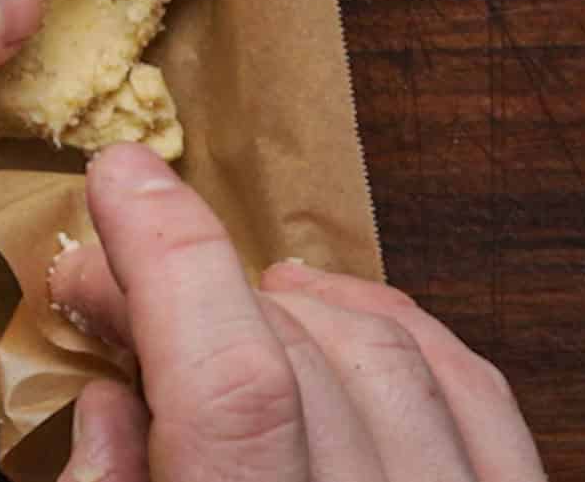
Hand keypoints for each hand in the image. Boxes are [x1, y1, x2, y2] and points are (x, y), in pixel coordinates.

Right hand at [50, 144, 544, 481]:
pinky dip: (403, 333)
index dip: (171, 259)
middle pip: (294, 352)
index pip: (234, 388)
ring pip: (388, 355)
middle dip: (188, 283)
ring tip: (218, 307)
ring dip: (287, 303)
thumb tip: (104, 405)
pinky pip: (480, 395)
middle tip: (113, 282)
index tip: (118, 179)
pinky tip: (343, 320)